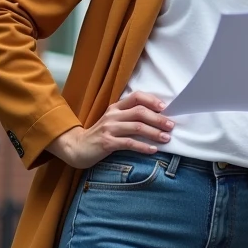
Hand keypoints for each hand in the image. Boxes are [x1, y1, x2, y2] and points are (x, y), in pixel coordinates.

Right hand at [47, 91, 174, 168]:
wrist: (77, 147)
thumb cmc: (100, 134)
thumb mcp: (113, 121)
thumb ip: (129, 116)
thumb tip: (156, 117)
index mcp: (115, 107)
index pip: (136, 97)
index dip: (152, 100)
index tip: (165, 107)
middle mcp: (113, 115)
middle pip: (140, 112)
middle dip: (158, 119)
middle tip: (171, 126)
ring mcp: (109, 128)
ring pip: (137, 127)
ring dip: (154, 133)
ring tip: (166, 138)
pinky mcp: (107, 143)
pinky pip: (129, 143)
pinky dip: (143, 146)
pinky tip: (153, 150)